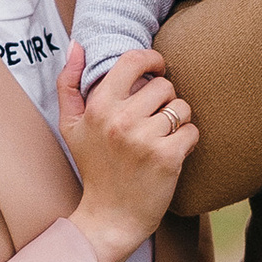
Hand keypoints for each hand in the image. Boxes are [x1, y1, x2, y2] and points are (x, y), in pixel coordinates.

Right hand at [60, 43, 196, 261]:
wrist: (110, 216)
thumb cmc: (94, 167)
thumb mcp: (71, 126)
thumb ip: (69, 83)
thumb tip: (76, 45)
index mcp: (99, 107)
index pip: (133, 61)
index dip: (152, 60)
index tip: (157, 70)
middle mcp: (121, 120)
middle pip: (164, 85)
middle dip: (165, 100)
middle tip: (155, 120)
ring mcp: (145, 139)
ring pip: (182, 107)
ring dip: (178, 120)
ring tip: (162, 137)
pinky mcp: (167, 158)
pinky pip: (192, 131)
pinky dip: (188, 141)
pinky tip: (172, 152)